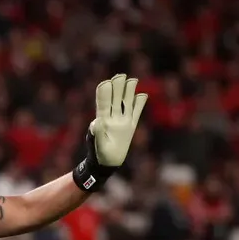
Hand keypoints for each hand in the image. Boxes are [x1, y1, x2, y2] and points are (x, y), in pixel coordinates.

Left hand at [72, 73, 147, 191]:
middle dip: (117, 87)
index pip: (104, 104)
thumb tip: (96, 122)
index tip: (106, 82)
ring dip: (128, 92)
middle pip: (115, 100)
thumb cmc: (98, 154)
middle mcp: (113, 119)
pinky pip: (136, 113)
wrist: (106, 163)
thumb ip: (96, 132)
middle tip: (120, 75)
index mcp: (103, 121)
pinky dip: (139, 104)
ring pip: (126, 103)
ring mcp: (122, 121)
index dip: (105, 93)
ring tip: (132, 80)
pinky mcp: (131, 126)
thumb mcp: (96, 143)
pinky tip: (142, 95)